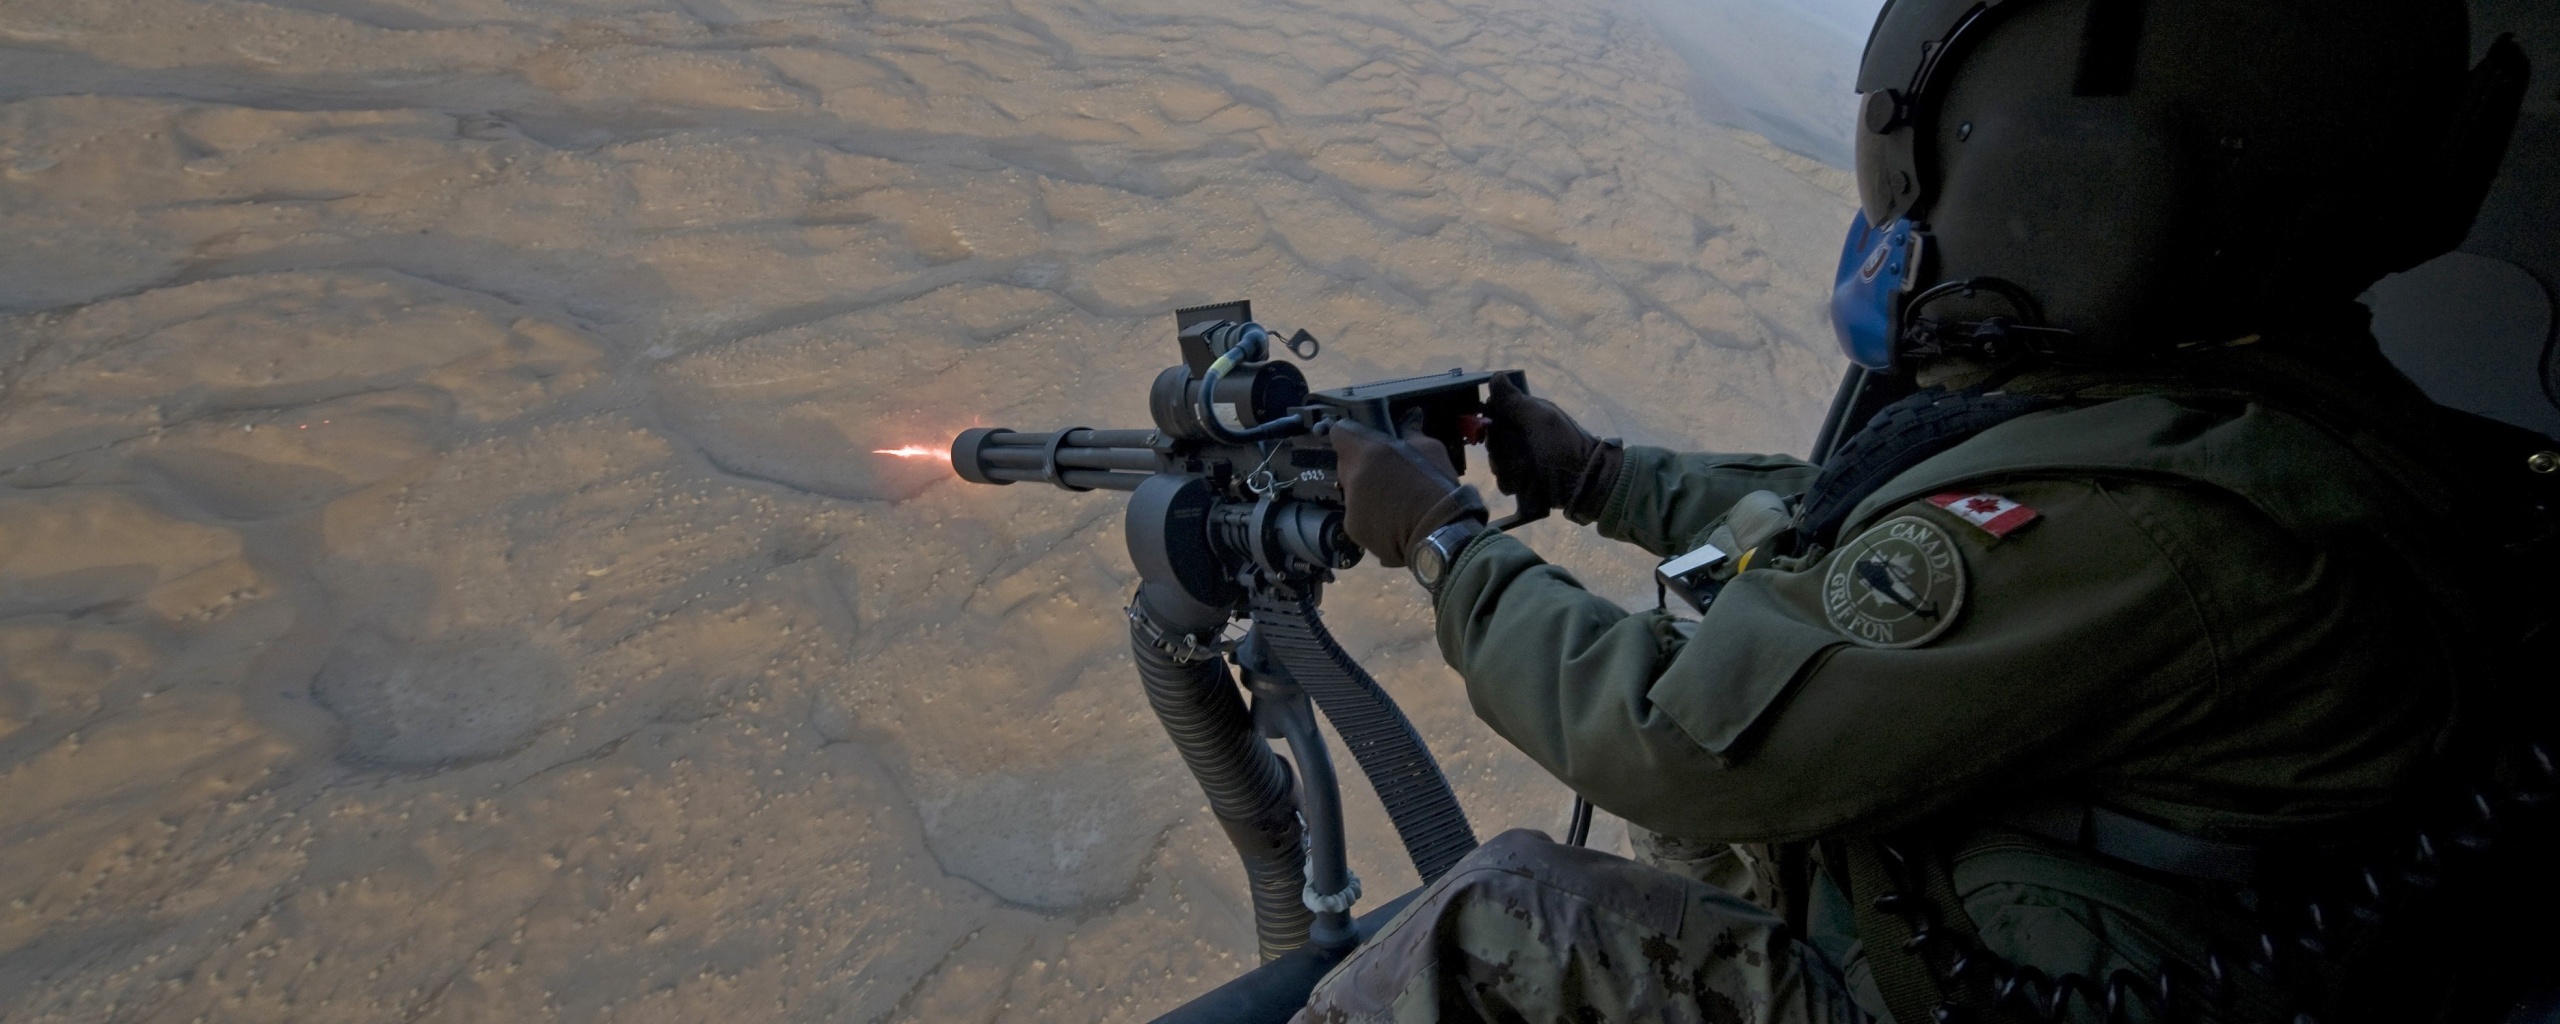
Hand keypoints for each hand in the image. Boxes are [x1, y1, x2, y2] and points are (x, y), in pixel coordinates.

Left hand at [1331, 412, 1486, 567]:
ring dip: (1366, 492)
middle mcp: (1351, 477)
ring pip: (1352, 491)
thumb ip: (1411, 432)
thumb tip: (1409, 417)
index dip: (1351, 434)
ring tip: (1393, 501)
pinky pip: (1357, 515)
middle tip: (1387, 473)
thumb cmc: (1435, 486)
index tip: (1364, 440)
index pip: (1340, 432)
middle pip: (1346, 464)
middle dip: (1362, 465)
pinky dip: (1370, 516)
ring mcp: (1349, 505)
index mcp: (1366, 452)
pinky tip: (1391, 520)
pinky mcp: (1353, 529)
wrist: (1439, 534)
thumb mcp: (1430, 449)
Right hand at [1484, 376, 1619, 522]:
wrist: (1583, 481)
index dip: (1490, 421)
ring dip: (1508, 467)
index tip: (1496, 427)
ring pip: (1495, 462)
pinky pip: (1503, 482)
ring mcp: (1519, 459)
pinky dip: (1512, 482)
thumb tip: (1495, 375)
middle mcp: (1519, 435)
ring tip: (1526, 469)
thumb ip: (1515, 400)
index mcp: (1525, 415)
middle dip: (1501, 448)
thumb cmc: (1564, 445)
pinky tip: (1525, 483)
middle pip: (1491, 439)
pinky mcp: (1521, 481)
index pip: (1493, 413)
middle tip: (1519, 451)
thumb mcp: (1541, 419)